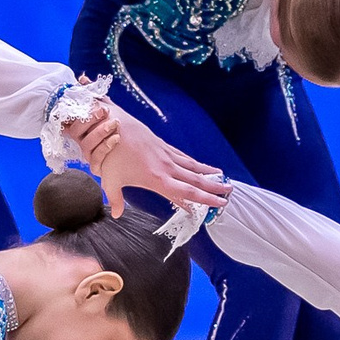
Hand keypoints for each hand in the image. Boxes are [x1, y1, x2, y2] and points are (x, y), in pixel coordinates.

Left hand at [73, 106, 231, 213]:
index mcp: (157, 179)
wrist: (112, 124)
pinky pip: (183, 157)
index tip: (218, 204)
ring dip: (208, 174)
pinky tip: (200, 166)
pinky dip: (195, 163)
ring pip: (193, 166)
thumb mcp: (110, 180)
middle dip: (214, 187)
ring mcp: (166, 155)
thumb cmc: (110, 153)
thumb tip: (117, 215)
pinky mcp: (163, 146)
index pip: (187, 192)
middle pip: (196, 179)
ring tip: (222, 179)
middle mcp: (166, 167)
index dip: (205, 199)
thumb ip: (115, 199)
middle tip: (229, 192)